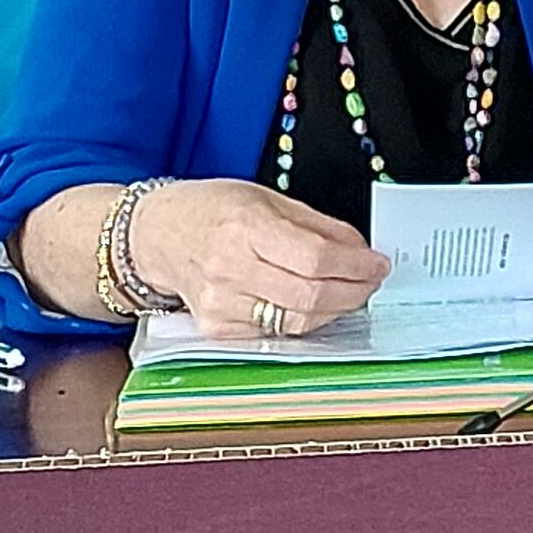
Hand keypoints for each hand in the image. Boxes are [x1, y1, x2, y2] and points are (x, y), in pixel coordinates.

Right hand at [130, 178, 388, 335]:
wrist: (154, 235)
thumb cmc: (210, 211)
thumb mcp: (267, 199)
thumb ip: (318, 226)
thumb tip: (360, 251)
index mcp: (246, 228)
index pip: (315, 258)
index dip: (356, 266)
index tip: (377, 264)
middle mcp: (230, 269)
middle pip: (310, 296)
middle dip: (353, 292)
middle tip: (370, 282)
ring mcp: (221, 304)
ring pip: (297, 322)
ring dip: (333, 310)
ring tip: (346, 293)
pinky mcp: (217, 328)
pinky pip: (275, 333)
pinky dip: (302, 321)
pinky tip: (309, 304)